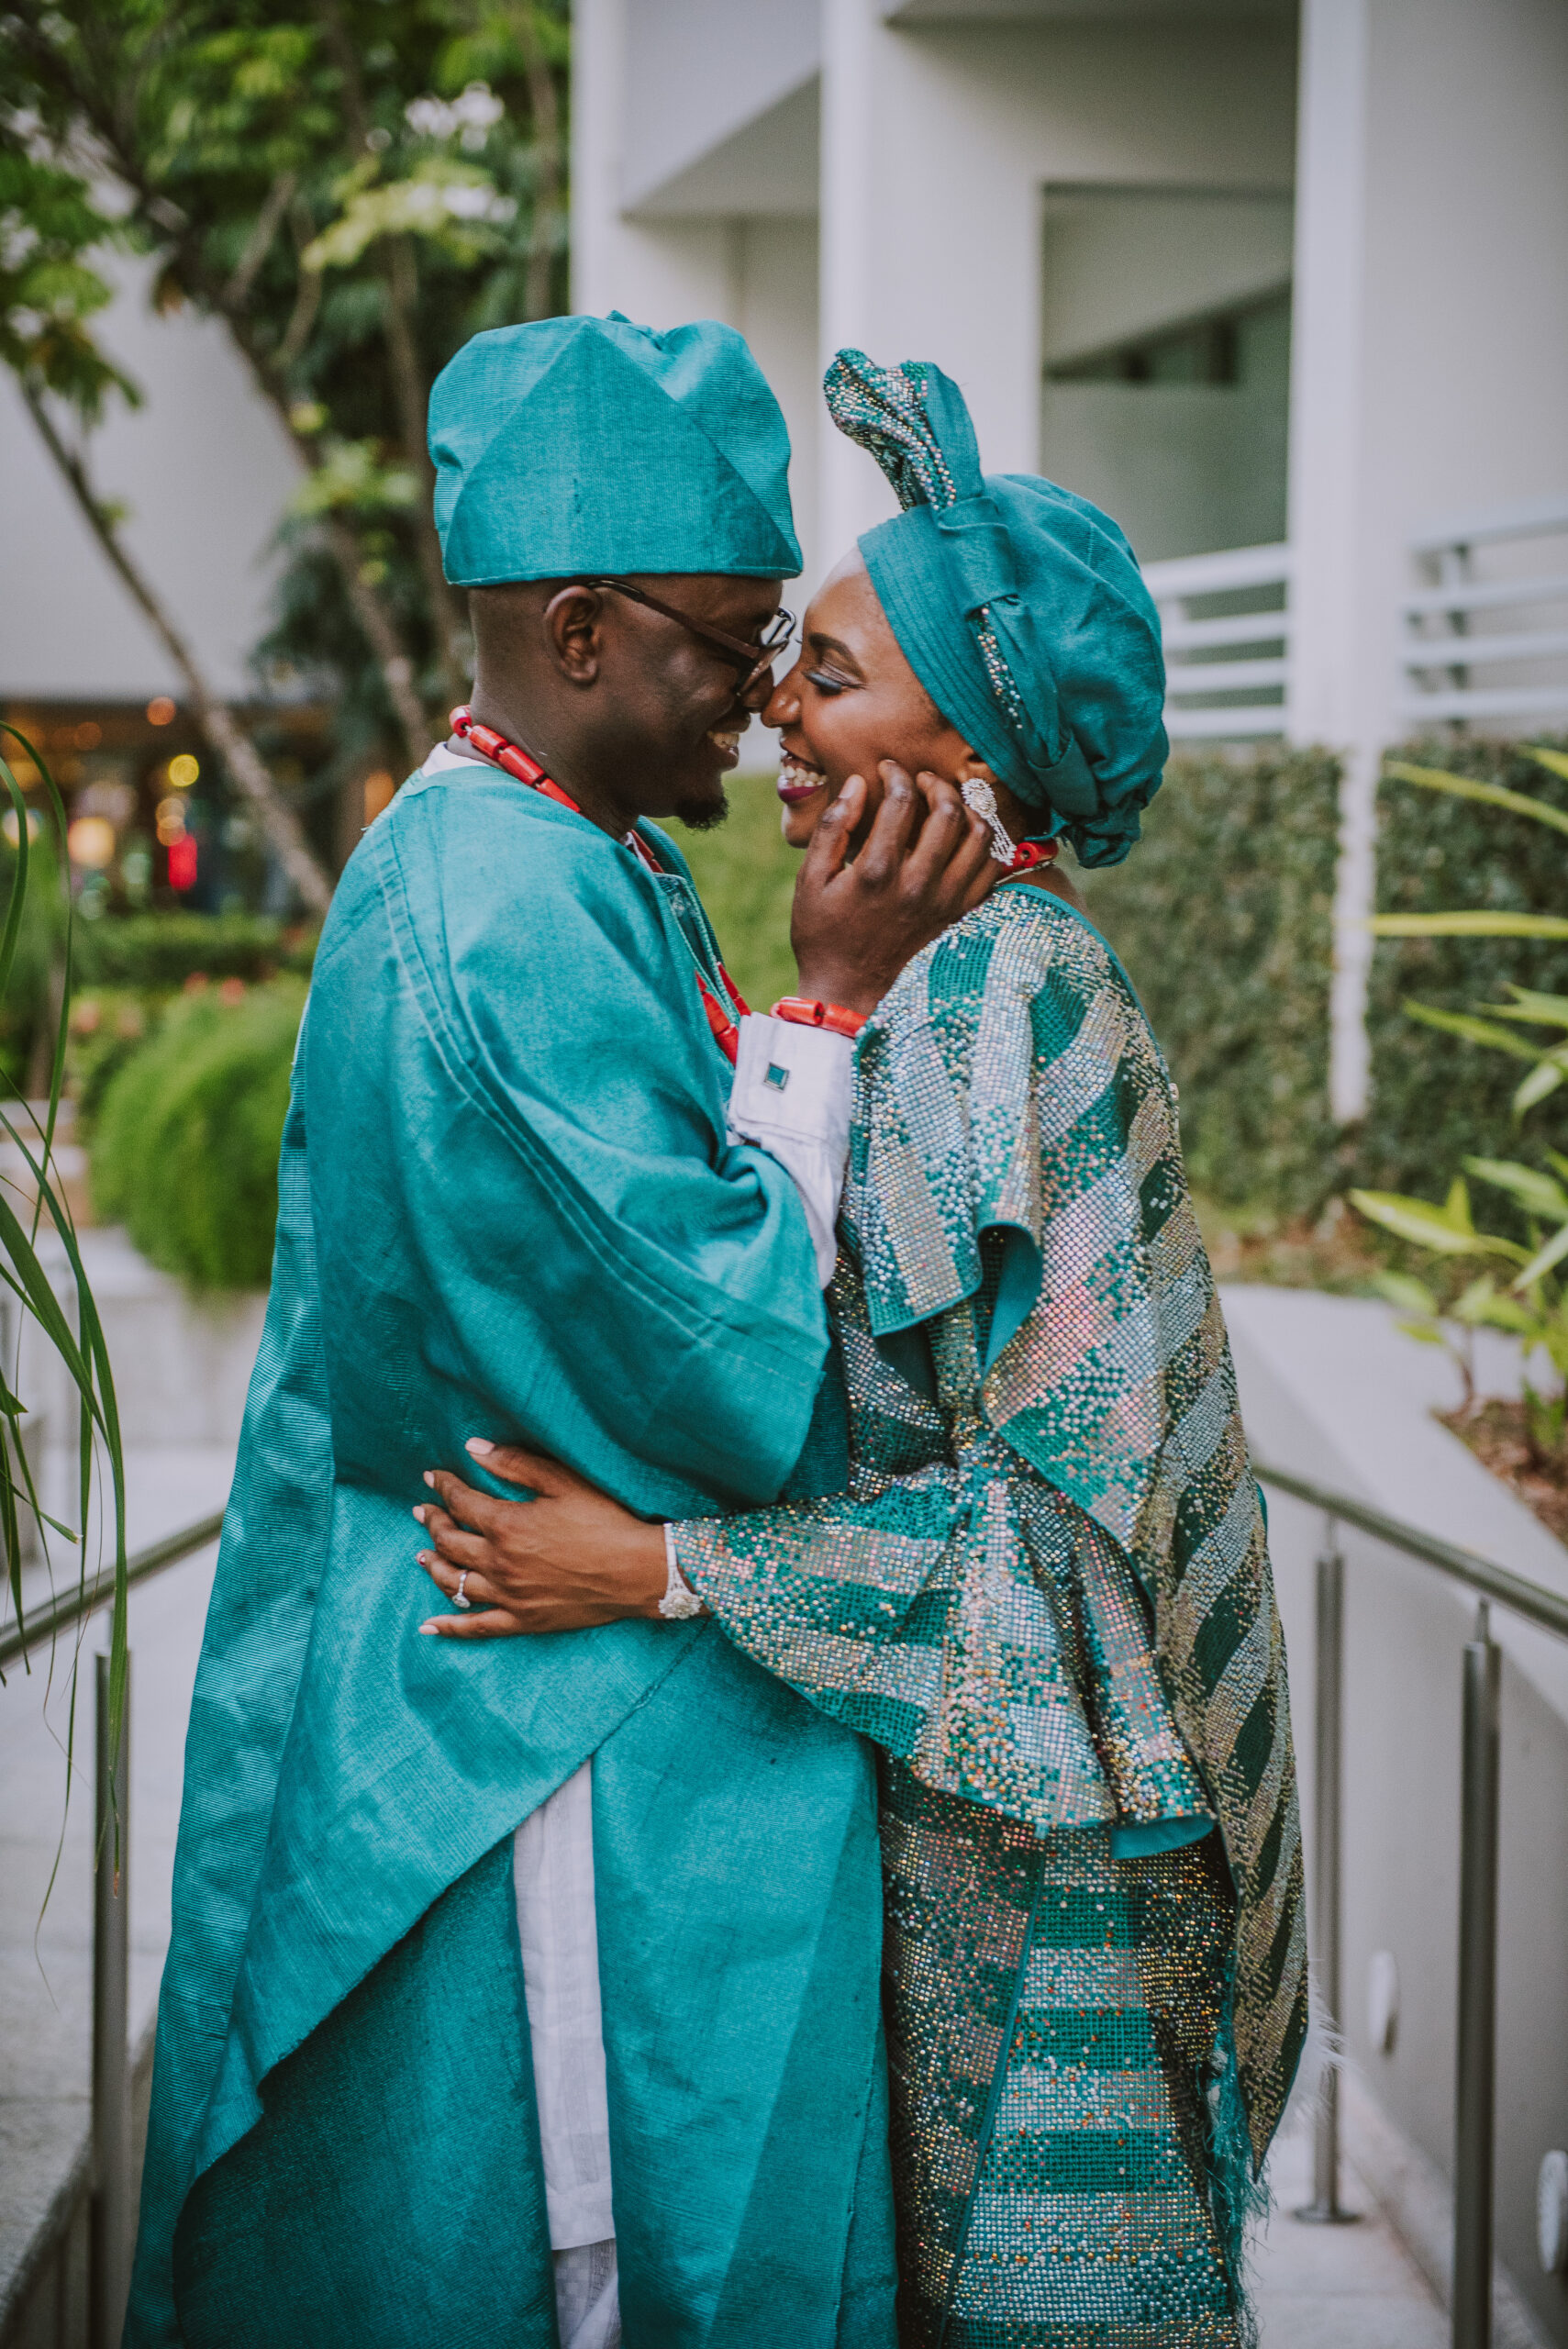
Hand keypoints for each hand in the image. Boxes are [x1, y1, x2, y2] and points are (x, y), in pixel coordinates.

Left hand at [414, 1440, 667, 1639]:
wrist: (638, 1572)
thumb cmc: (605, 1521)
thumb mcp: (562, 1482)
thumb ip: (514, 1464)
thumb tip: (472, 1447)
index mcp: (506, 1525)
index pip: (461, 1502)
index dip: (443, 1487)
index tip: (433, 1477)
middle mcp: (499, 1563)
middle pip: (449, 1542)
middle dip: (432, 1522)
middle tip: (423, 1511)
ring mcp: (508, 1596)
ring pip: (453, 1582)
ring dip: (432, 1565)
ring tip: (421, 1555)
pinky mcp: (522, 1621)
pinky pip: (476, 1627)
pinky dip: (449, 1627)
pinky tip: (427, 1626)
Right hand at [790, 763, 996, 1015]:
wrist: (849, 994)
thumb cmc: (823, 936)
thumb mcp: (810, 881)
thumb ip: (832, 828)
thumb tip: (858, 784)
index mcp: (877, 871)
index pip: (901, 800)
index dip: (896, 773)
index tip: (887, 769)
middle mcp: (918, 884)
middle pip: (948, 811)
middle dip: (936, 783)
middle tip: (921, 781)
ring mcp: (944, 902)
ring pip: (978, 837)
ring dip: (966, 809)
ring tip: (947, 803)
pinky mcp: (959, 916)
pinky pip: (989, 870)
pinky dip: (983, 845)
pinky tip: (963, 837)